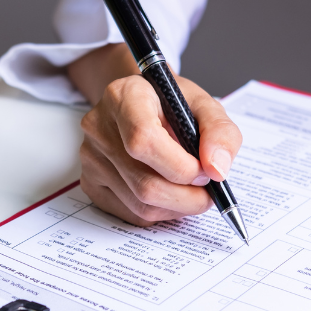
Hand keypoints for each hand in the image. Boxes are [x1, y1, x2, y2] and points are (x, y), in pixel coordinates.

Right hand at [78, 73, 241, 226]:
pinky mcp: (90, 183)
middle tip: (207, 191)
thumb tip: (217, 170)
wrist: (141, 105)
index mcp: (123, 96)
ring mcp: (90, 158)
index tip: (205, 171)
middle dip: (187, 197)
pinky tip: (171, 194)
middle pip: (145, 183)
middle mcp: (99, 127)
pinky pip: (131, 214)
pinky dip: (161, 212)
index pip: (144, 140)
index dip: (181, 166)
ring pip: (140, 205)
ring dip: (177, 207)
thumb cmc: (170, 105)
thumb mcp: (203, 105)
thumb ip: (220, 133)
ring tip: (192, 191)